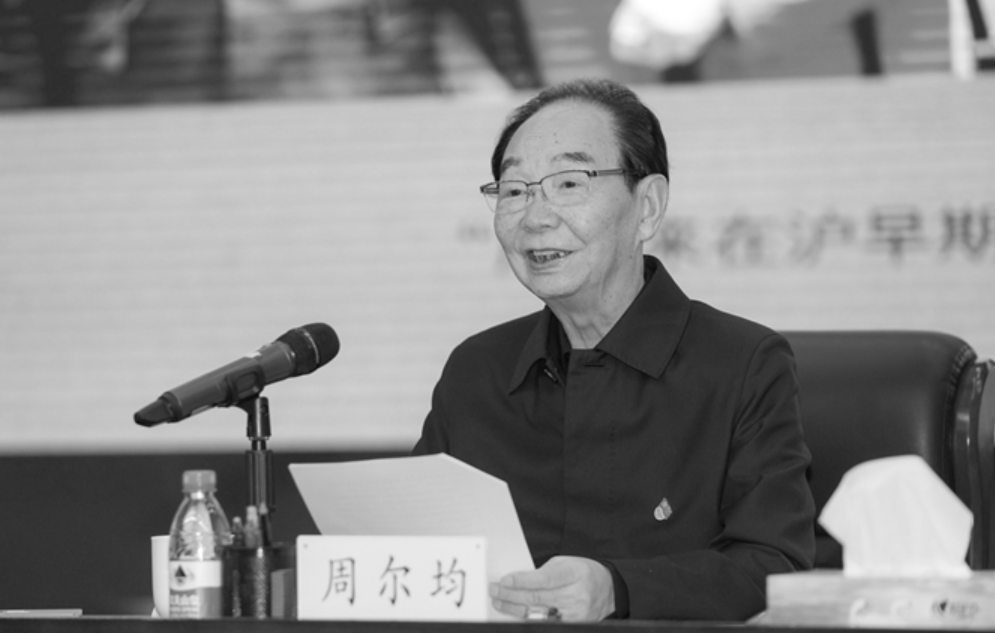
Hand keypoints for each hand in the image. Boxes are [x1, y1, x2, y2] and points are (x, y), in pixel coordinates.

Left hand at [489, 556, 614, 621]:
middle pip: (537, 598)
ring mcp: (575, 614)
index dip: (522, 581)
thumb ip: (544, 572)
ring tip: (499, 602)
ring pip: (537, 614)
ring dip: (514, 609)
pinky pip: (545, 624)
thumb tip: (517, 581)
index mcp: (575, 573)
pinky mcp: (573, 624)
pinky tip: (515, 614)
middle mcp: (576, 595)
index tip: (504, 580)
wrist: (608, 590)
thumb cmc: (583, 573)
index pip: (544, 579)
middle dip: (511, 594)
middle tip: (494, 590)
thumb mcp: (566, 564)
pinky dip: (527, 619)